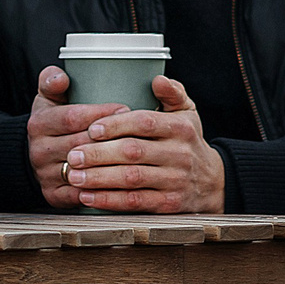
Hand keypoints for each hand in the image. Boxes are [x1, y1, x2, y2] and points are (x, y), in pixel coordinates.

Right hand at [28, 65, 123, 209]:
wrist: (31, 155)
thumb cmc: (51, 122)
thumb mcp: (47, 98)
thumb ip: (52, 81)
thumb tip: (61, 77)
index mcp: (38, 124)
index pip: (72, 118)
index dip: (100, 113)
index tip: (125, 108)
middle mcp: (38, 151)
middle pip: (80, 145)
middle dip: (110, 138)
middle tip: (137, 132)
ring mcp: (45, 175)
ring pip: (82, 171)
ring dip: (109, 165)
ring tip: (134, 156)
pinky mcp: (53, 195)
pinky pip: (79, 196)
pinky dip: (101, 191)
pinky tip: (122, 183)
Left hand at [62, 76, 227, 213]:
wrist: (211, 182)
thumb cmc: (187, 141)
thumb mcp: (187, 112)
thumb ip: (172, 92)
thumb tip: (157, 79)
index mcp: (180, 127)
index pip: (144, 123)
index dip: (116, 125)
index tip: (91, 128)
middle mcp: (179, 154)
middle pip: (133, 152)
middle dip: (99, 154)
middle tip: (72, 155)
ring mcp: (174, 181)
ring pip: (131, 179)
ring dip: (99, 179)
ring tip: (74, 176)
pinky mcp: (168, 204)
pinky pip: (134, 203)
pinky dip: (109, 201)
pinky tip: (87, 197)